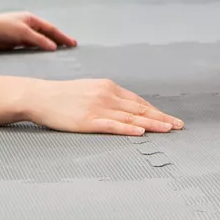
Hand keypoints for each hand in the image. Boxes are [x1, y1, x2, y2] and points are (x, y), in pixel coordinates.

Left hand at [0, 12, 76, 51]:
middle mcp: (27, 25)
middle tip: (70, 48)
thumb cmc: (2, 27)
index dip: (62, 36)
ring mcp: (21, 34)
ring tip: (60, 53)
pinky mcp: (14, 43)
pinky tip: (42, 56)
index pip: (51, 28)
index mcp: (31, 19)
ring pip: (39, 41)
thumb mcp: (23, 33)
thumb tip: (54, 47)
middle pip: (47, 34)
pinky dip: (38, 51)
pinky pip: (30, 47)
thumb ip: (39, 40)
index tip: (73, 43)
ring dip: (49, 46)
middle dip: (58, 41)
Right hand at [25, 78, 182, 136]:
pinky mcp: (88, 121)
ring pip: (131, 117)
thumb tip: (124, 107)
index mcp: (108, 86)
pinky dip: (129, 129)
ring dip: (152, 124)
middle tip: (179, 125)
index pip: (138, 101)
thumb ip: (107, 96)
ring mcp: (98, 108)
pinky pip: (113, 126)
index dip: (155, 111)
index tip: (170, 118)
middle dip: (161, 118)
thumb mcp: (89, 89)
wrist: (40, 96)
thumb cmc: (62, 95)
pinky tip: (141, 132)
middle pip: (140, 109)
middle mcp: (106, 95)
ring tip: (169, 130)